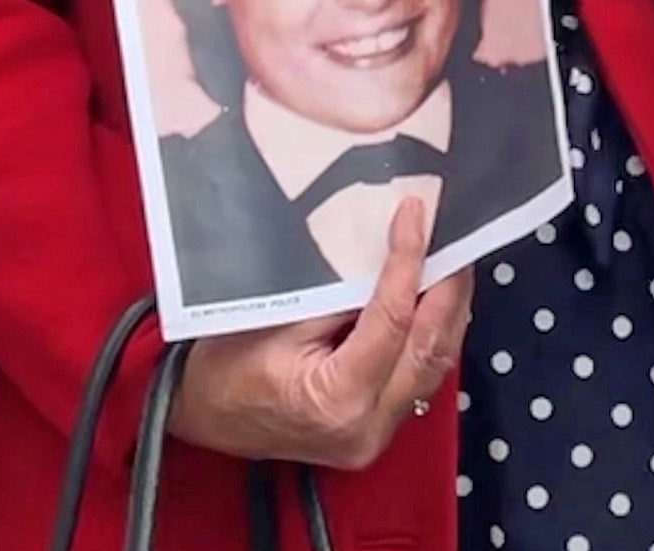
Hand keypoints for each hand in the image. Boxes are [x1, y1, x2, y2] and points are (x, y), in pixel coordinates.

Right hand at [171, 197, 473, 473]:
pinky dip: (429, 339)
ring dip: (447, 314)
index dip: (408, 262)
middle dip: (448, 288)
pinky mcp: (374, 434)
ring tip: (451, 262)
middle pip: (429, 348)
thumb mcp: (274, 317)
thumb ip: (337, 297)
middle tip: (455, 237)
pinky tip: (433, 303)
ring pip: (433, 368)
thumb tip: (385, 255)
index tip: (415, 216)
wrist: (198, 415)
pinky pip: (417, 382)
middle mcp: (367, 427)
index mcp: (337, 399)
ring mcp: (374, 437)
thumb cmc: (224, 364)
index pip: (392, 320)